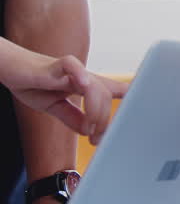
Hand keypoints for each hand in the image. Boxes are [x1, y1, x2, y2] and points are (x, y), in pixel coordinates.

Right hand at [2, 48, 127, 144]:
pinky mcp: (55, 64)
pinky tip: (84, 85)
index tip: (142, 116)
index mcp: (85, 86)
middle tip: (97, 139)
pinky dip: (79, 74)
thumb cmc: (33, 84)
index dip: (132, 99)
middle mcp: (83, 77)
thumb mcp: (54, 107)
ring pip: (94, 86)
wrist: (9, 69)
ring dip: (95, 109)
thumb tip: (89, 131)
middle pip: (106, 95)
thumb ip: (72, 117)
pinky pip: (72, 65)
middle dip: (105, 119)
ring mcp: (72, 70)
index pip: (114, 90)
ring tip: (91, 128)